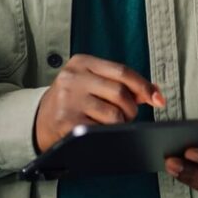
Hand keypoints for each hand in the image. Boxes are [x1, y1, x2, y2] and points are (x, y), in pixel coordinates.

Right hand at [34, 55, 164, 151]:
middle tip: (128, 115)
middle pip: (120, 92)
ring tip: (114, 124)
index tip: (158, 99)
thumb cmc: (73, 99)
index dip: (144, 86)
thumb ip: (120, 83)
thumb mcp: (91, 82)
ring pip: (113, 114)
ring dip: (122, 123)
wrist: (39, 119)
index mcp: (82, 62)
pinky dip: (108, 134)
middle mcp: (73, 78)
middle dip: (131, 108)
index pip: (122, 71)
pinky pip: (101, 130)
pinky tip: (102, 132)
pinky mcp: (66, 122)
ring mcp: (68, 100)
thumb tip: (154, 93)